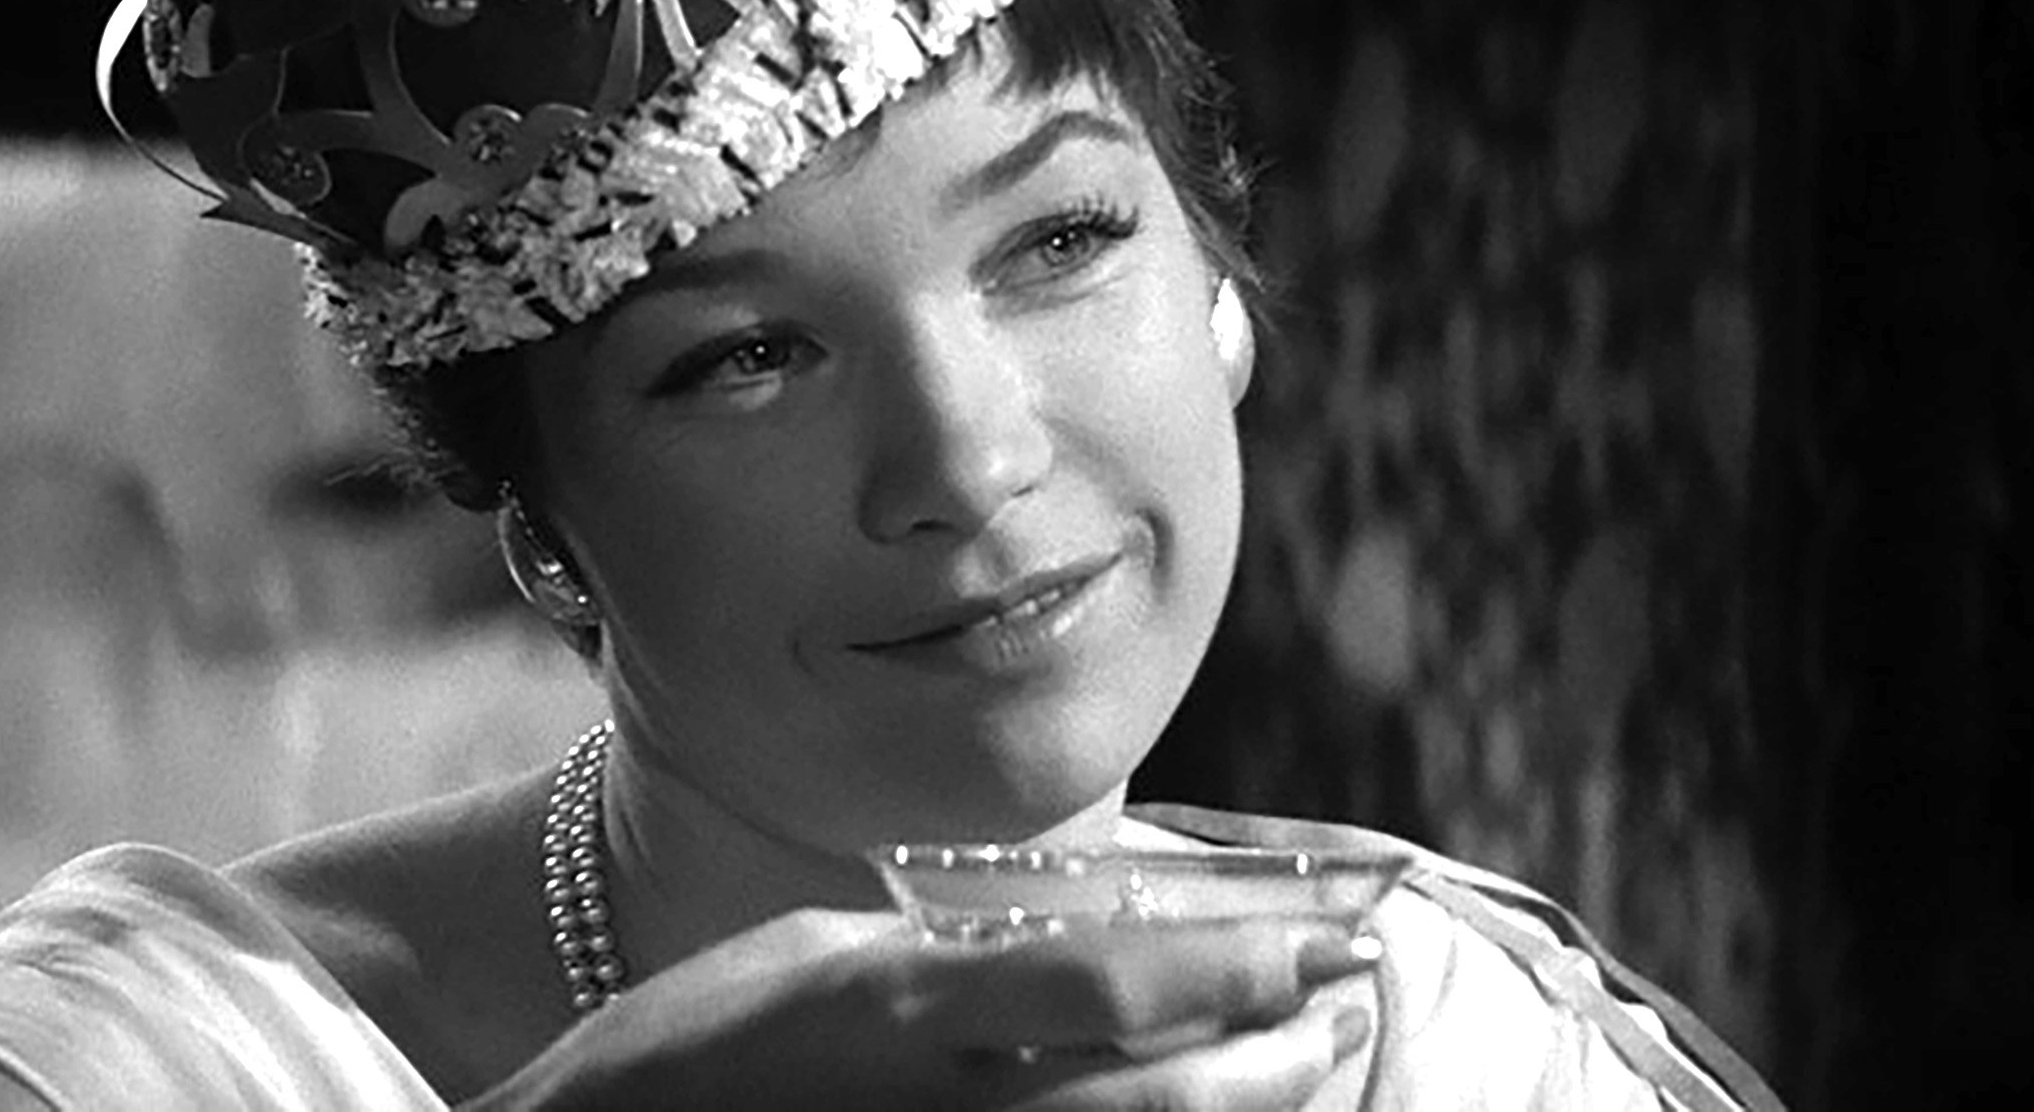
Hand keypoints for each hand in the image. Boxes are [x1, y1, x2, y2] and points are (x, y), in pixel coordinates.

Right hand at [471, 909, 1381, 1110]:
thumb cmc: (683, 1056)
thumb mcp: (811, 959)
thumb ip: (947, 958)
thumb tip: (1075, 949)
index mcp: (902, 1013)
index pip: (1110, 983)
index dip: (1238, 963)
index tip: (1330, 939)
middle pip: (1159, 1094)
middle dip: (1279, 1054)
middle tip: (1350, 1009)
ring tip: (1309, 1073)